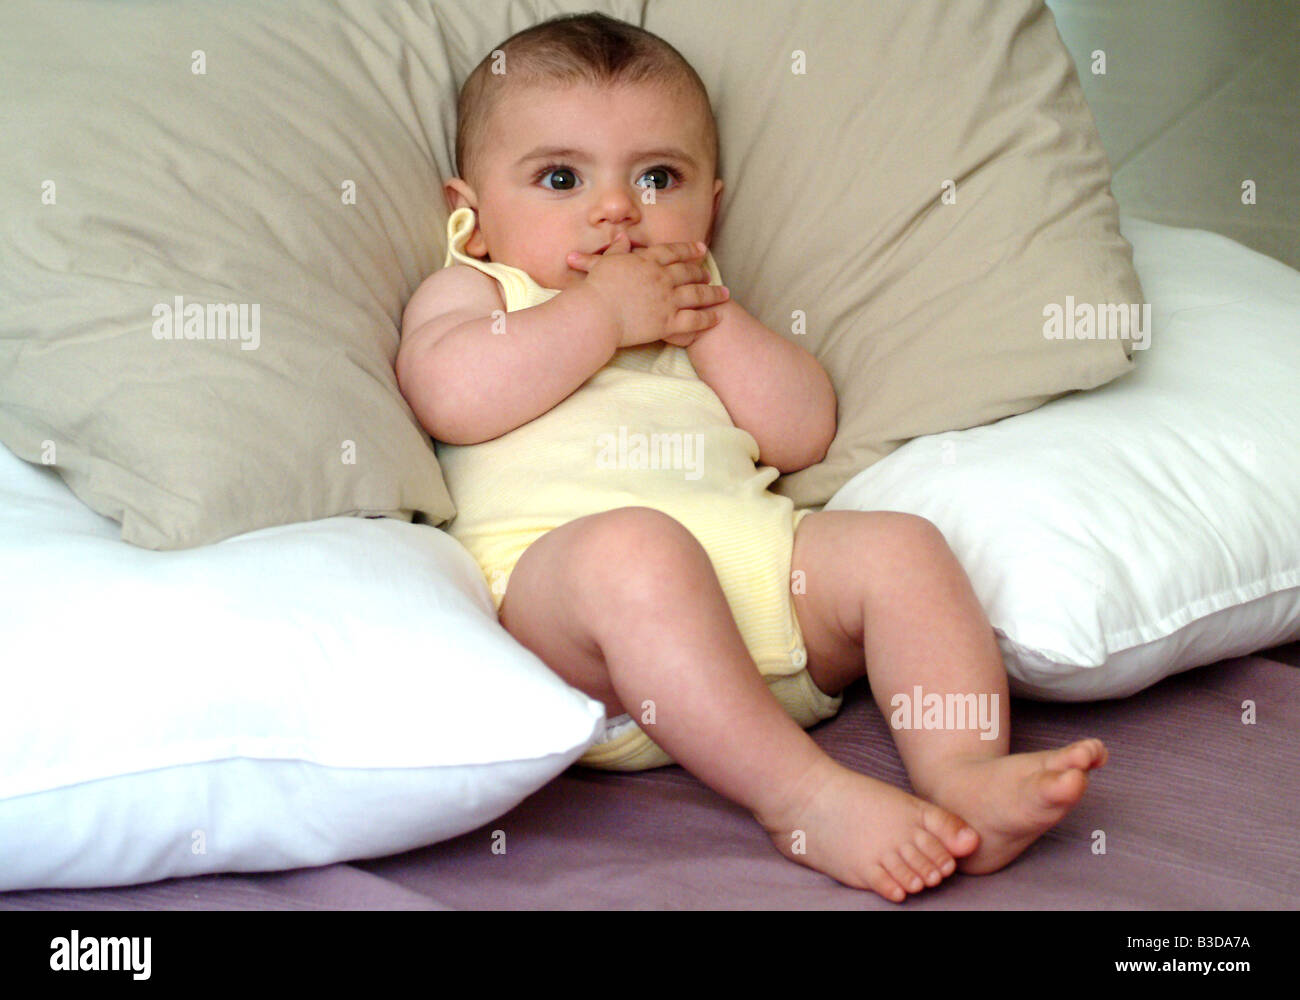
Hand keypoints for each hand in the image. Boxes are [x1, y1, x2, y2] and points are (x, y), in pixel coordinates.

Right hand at [566, 235, 729, 348]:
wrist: (596, 314)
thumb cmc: (597, 289)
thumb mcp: (606, 262)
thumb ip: (618, 249)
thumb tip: (622, 236)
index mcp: (648, 262)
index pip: (672, 252)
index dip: (688, 250)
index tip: (700, 249)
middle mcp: (662, 278)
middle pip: (688, 272)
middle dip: (700, 272)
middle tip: (708, 273)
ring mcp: (667, 300)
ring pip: (697, 294)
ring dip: (713, 293)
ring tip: (724, 293)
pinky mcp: (668, 322)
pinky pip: (694, 320)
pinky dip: (708, 318)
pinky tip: (718, 317)